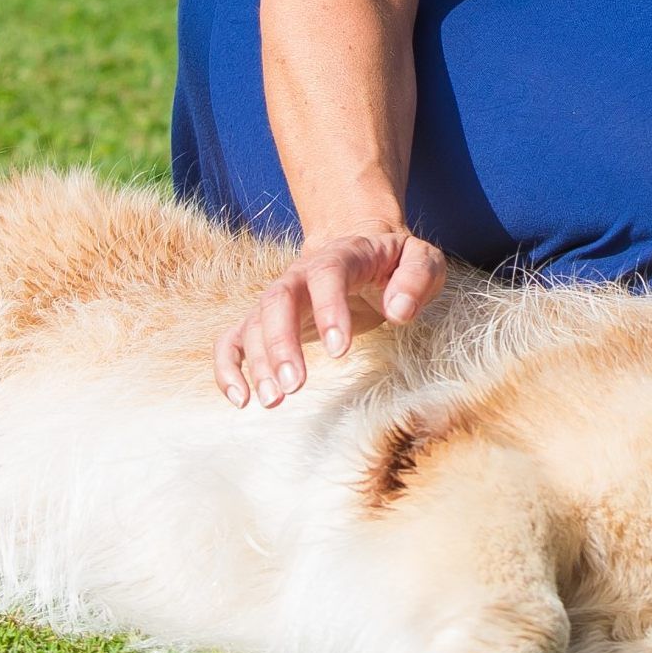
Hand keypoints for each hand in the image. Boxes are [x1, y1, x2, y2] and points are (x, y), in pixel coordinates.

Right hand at [217, 228, 447, 407]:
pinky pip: (234, 340)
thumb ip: (417, 279)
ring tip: (274, 401)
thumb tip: (399, 311)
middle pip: (278, 299)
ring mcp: (281, 297)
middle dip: (281, 343)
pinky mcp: (267, 322)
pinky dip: (229, 367)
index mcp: (343, 255)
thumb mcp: (422, 260)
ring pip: (255, 323)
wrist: (364, 251)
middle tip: (293, 385)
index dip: (328, 309)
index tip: (339, 350)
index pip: (327, 274)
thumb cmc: (395, 263)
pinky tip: (241, 399)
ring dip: (258, 362)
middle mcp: (301, 274)